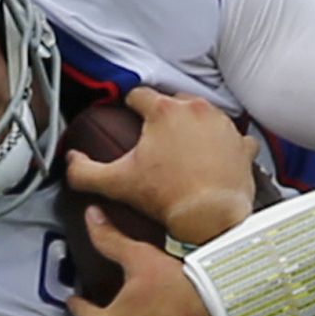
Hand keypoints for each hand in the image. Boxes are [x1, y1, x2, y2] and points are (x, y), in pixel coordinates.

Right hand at [63, 85, 258, 245]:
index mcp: (164, 111)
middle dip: (165, 116)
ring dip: (194, 127)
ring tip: (184, 149)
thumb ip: (85, 171)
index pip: (139, 95)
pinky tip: (216, 158)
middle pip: (174, 101)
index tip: (129, 118)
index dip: (130, 106)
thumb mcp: (117, 183)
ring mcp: (223, 126)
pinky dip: (225, 145)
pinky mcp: (242, 145)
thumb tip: (72, 162)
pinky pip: (234, 137)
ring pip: (204, 115)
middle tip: (157, 139)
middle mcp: (197, 110)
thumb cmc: (169, 199)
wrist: (212, 219)